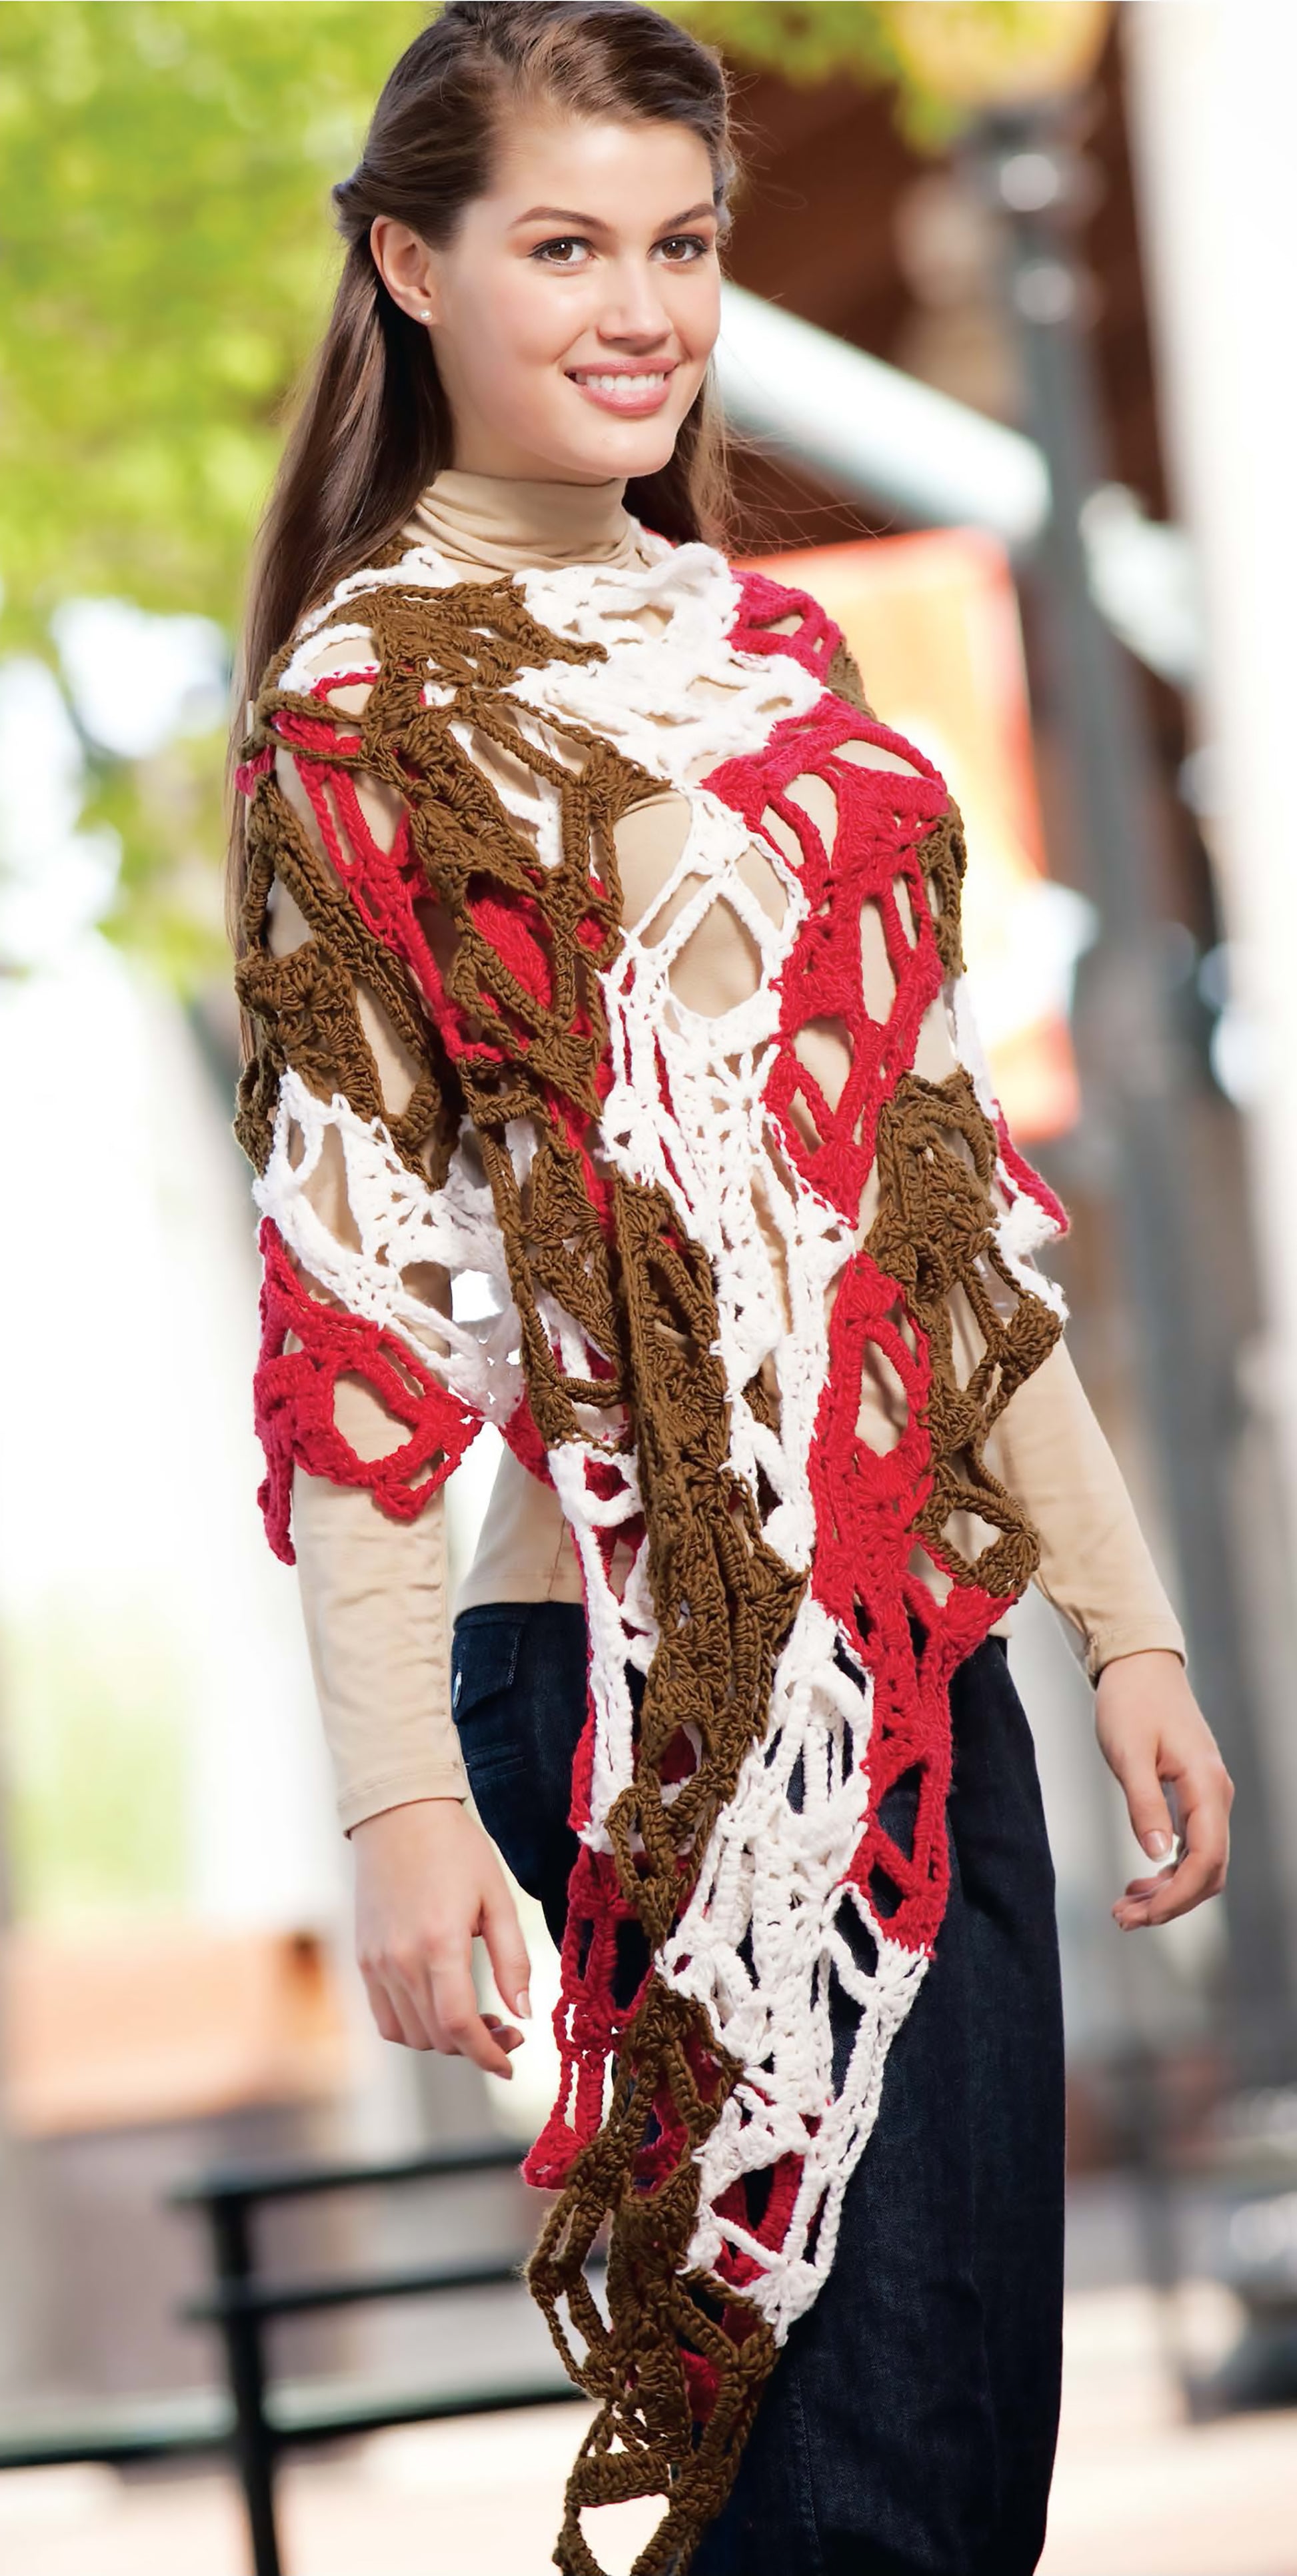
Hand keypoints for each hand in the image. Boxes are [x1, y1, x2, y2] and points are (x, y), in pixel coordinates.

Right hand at [351, 1797, 531, 2077]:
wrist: (398, 1815)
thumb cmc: (456, 1850)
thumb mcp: (498, 1899)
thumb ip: (513, 1960)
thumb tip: (524, 2013)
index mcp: (439, 1944)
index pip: (461, 2026)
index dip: (489, 2055)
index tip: (511, 2064)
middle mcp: (401, 1960)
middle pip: (437, 2037)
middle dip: (476, 2047)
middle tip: (507, 2028)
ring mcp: (376, 1963)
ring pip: (410, 2035)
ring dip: (445, 2041)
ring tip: (475, 2019)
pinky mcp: (363, 1960)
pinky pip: (384, 2019)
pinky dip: (413, 2028)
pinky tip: (439, 2008)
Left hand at [1094, 1649, 1233, 1929]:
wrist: (1138, 1664)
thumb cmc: (1131, 1701)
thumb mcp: (1129, 1753)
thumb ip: (1145, 1804)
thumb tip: (1158, 1855)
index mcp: (1206, 1786)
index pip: (1205, 1860)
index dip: (1177, 1897)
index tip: (1142, 1916)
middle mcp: (1216, 1795)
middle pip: (1208, 1871)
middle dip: (1169, 1903)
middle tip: (1122, 1919)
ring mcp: (1208, 1796)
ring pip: (1200, 1863)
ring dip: (1167, 1891)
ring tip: (1125, 1908)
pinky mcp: (1193, 1794)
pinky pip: (1191, 1846)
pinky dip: (1168, 1871)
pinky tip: (1140, 1881)